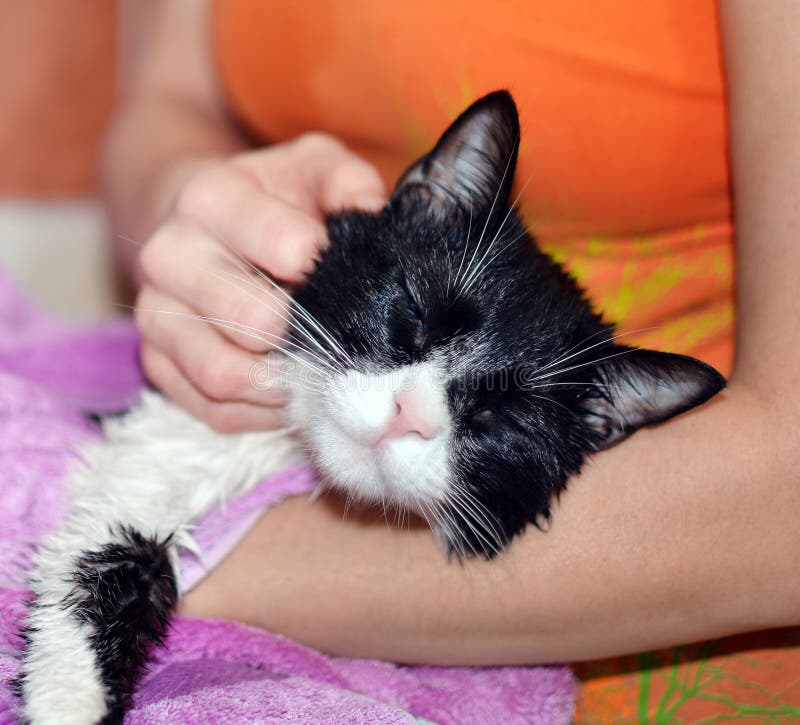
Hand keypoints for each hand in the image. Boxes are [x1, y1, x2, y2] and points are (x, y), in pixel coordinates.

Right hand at [135, 133, 385, 431]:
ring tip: (314, 372)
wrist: (202, 229)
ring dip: (283, 385)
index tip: (341, 272)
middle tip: (334, 336)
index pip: (287, 247)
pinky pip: (213, 412)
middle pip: (254, 322)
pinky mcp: (156, 363)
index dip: (328, 269)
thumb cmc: (272, 202)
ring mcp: (156, 315)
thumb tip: (373, 215)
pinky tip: (287, 392)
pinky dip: (260, 414)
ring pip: (224, 376)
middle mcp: (169, 255)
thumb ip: (349, 181)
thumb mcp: (313, 169)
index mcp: (211, 199)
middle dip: (306, 337)